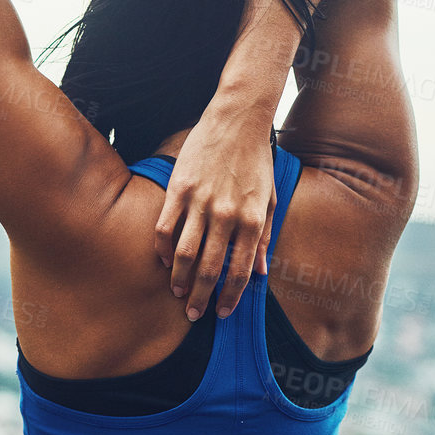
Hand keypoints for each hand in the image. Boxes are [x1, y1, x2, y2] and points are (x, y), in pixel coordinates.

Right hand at [153, 104, 276, 321]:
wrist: (238, 120)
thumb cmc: (257, 161)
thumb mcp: (270, 200)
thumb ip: (264, 239)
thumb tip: (260, 274)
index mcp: (252, 220)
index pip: (240, 271)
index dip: (230, 297)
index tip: (221, 313)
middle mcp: (226, 215)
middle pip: (209, 268)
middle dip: (200, 297)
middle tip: (193, 315)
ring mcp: (200, 202)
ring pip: (184, 253)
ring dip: (179, 279)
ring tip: (177, 294)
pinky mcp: (178, 189)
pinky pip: (165, 227)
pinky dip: (163, 249)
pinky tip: (164, 261)